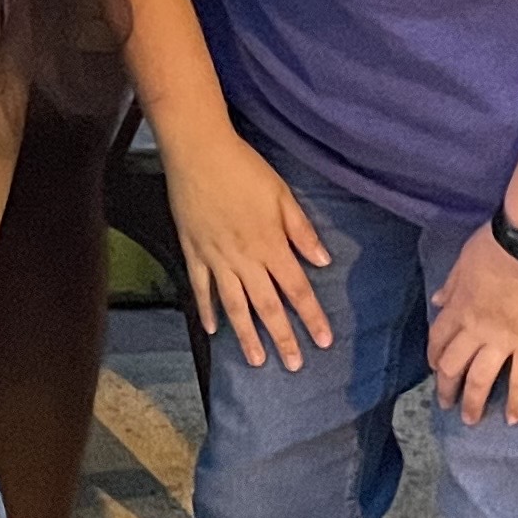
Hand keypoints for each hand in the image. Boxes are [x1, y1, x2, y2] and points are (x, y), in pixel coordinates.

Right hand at [160, 124, 335, 370]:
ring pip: (234, 305)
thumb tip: (322, 260)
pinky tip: (212, 329)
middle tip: (293, 365)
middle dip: (283, 337)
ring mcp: (216, 258)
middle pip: (267, 306)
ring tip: (257, 360)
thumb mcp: (282, 194)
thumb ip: (301, 230)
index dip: (311, 316)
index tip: (324, 341)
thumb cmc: (244, 168)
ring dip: (246, 335)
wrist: (198, 152)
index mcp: (270, 244)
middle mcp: (244, 258)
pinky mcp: (194, 252)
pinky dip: (206, 310)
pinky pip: (201, 288)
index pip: (297, 289)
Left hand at [427, 224, 517, 423]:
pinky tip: (512, 419)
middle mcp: (475, 330)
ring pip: (480, 379)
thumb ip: (451, 285)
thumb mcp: (464, 260)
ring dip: (472, 402)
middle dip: (446, 387)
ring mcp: (502, 342)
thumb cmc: (497, 245)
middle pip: (453, 365)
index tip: (434, 368)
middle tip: (446, 403)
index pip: (438, 339)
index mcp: (458, 307)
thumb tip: (436, 302)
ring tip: (470, 420)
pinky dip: (516, 402)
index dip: (434, 356)